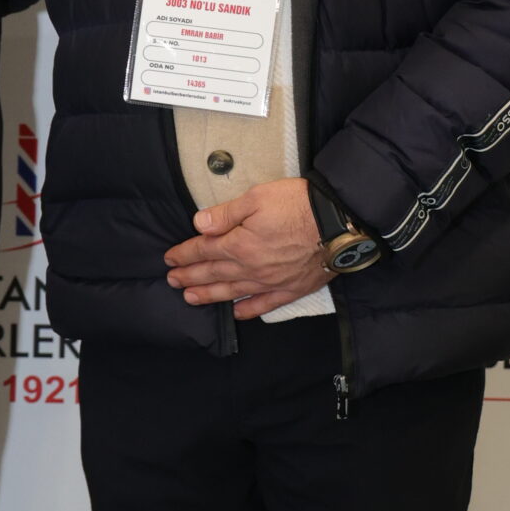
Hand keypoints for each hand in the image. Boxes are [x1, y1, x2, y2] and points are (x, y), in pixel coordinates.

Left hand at [164, 179, 326, 321]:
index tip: (170, 259)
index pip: (204, 250)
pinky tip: (236, 312)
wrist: (338, 223)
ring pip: (233, 291)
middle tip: (173, 282)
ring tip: (191, 299)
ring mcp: (271, 281)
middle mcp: (251, 268)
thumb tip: (199, 224)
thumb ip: (226, 214)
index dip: (185, 254)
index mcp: (240, 245)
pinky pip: (264, 304)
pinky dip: (248, 309)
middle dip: (190, 277)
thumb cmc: (298, 205)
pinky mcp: (291, 289)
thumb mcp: (257, 198)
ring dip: (209, 295)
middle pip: (213, 273)